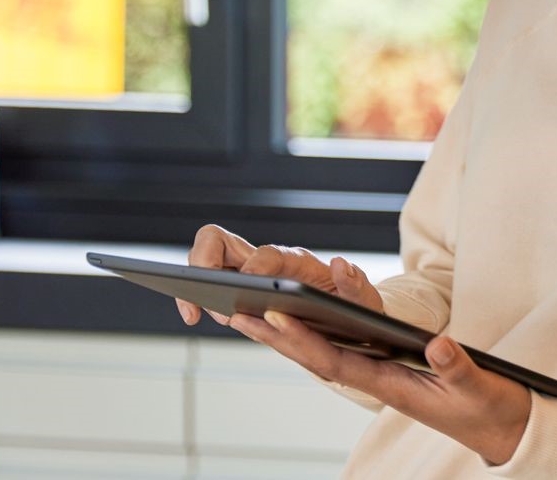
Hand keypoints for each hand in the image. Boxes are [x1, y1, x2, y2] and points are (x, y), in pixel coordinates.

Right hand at [175, 224, 382, 325]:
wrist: (346, 312)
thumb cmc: (353, 302)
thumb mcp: (363, 298)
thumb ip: (355, 284)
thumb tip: (339, 263)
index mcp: (295, 261)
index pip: (265, 254)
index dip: (251, 269)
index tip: (244, 288)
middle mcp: (266, 260)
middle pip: (218, 240)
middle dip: (202, 262)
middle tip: (201, 296)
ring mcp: (245, 272)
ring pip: (205, 260)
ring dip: (193, 283)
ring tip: (194, 313)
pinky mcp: (235, 289)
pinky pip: (206, 284)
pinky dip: (193, 296)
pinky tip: (194, 316)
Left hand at [176, 225, 528, 464]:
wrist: (503, 428)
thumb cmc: (490, 409)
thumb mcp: (480, 388)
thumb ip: (458, 368)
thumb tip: (437, 343)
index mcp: (393, 387)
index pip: (337, 362)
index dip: (304, 340)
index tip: (273, 315)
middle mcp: (380, 382)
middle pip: (318, 358)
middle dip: (279, 337)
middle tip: (238, 312)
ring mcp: (384, 377)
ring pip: (327, 355)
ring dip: (290, 336)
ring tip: (254, 313)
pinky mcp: (393, 371)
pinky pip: (346, 352)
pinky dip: (319, 336)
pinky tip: (302, 323)